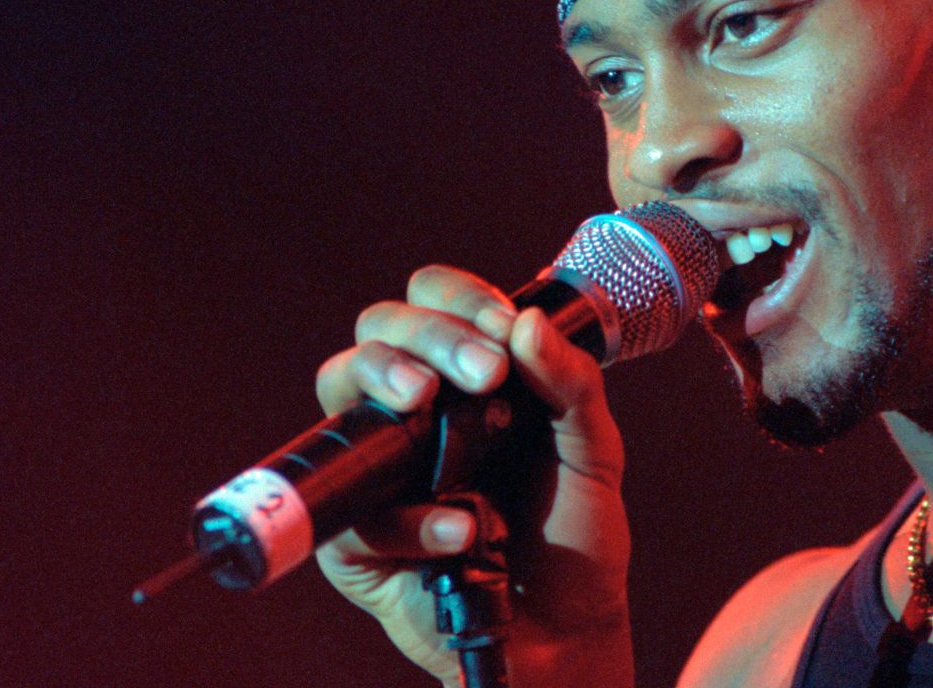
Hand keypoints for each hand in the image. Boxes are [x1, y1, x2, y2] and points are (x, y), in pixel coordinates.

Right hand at [313, 265, 634, 686]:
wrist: (566, 631)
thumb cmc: (573, 535)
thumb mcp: (593, 452)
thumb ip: (571, 384)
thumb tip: (526, 322)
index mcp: (468, 377)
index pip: (434, 301)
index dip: (458, 300)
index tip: (501, 330)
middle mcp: (415, 412)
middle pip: (378, 330)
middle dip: (426, 334)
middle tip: (482, 371)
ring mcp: (381, 471)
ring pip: (339, 392)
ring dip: (385, 379)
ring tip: (429, 403)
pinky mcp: (358, 541)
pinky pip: (358, 510)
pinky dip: (411, 517)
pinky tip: (463, 529)